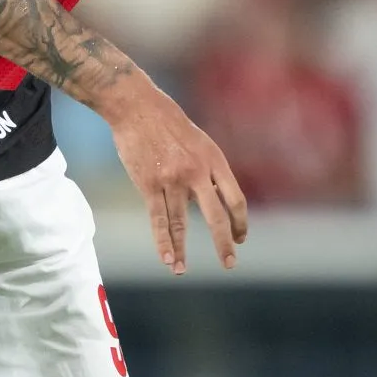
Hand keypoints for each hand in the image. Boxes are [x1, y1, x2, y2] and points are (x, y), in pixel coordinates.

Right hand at [104, 82, 247, 273]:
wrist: (136, 106)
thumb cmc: (166, 121)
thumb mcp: (199, 140)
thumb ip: (207, 168)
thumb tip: (211, 197)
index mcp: (214, 159)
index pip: (235, 198)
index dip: (240, 222)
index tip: (240, 237)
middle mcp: (197, 172)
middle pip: (217, 216)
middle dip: (224, 243)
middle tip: (230, 262)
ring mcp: (173, 179)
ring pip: (181, 223)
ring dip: (182, 249)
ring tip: (181, 270)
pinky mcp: (149, 185)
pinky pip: (158, 219)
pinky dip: (163, 241)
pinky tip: (167, 258)